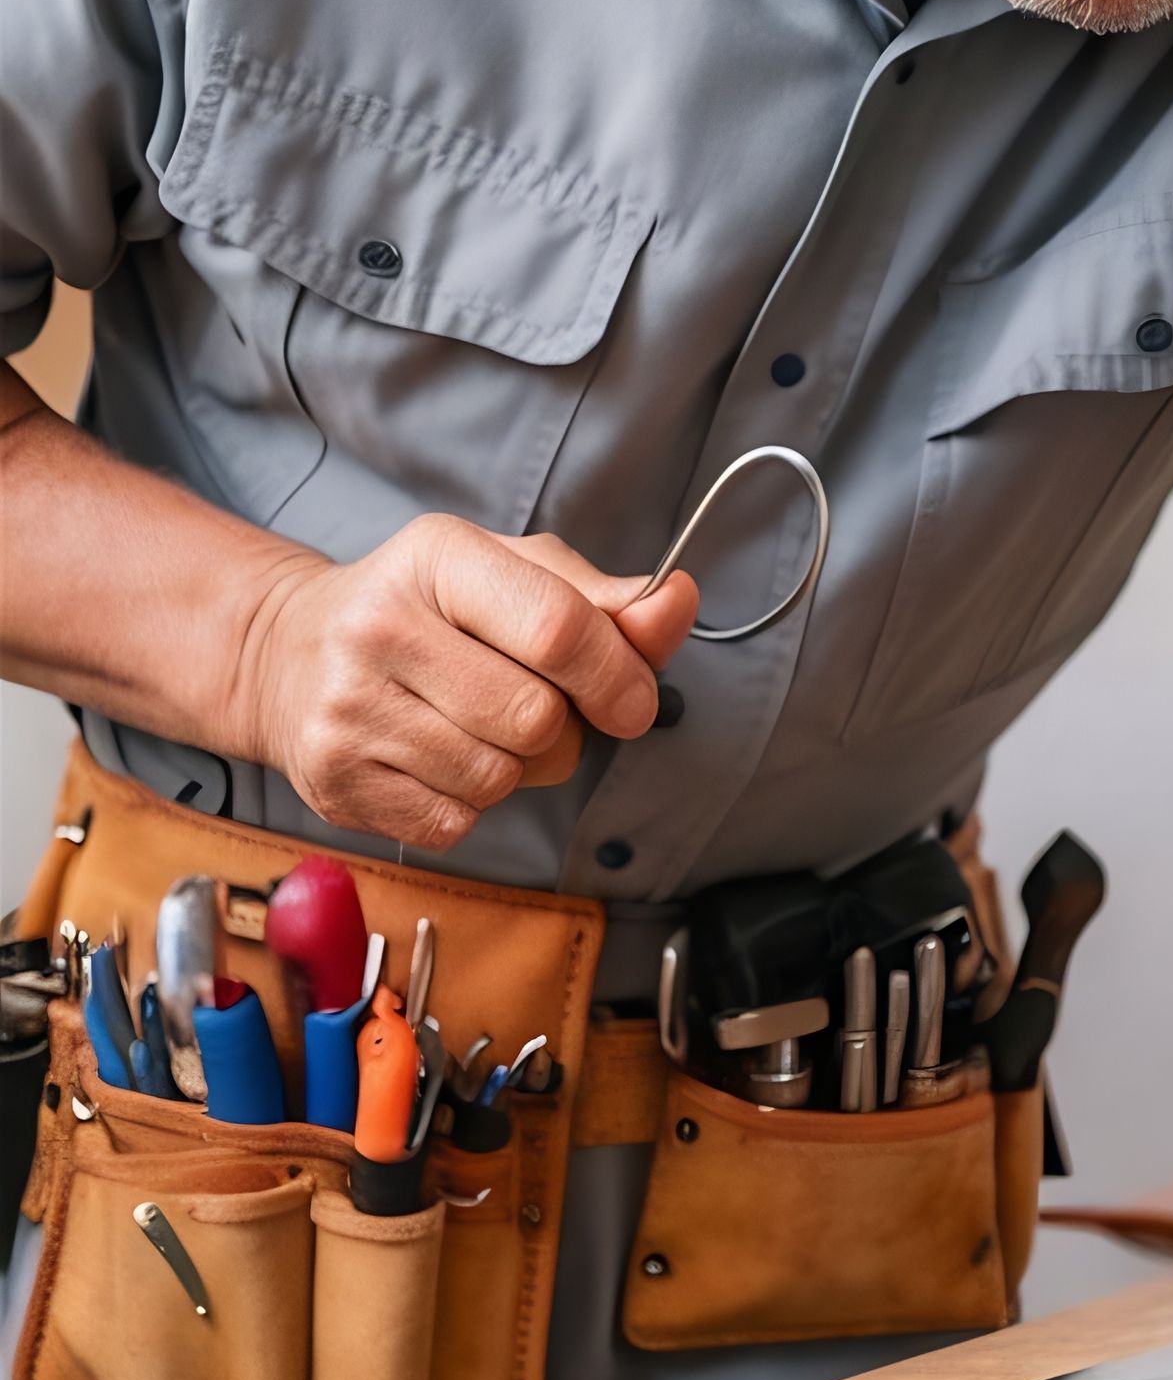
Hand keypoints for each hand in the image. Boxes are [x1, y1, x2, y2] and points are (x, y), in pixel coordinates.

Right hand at [234, 516, 697, 847]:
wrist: (288, 656)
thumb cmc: (427, 611)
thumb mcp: (510, 576)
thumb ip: (604, 599)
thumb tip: (678, 600)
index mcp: (438, 558)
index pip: (558, 628)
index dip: (617, 676)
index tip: (632, 700)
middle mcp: (380, 627)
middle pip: (537, 719)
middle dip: (561, 728)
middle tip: (531, 708)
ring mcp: (349, 708)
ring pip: (500, 777)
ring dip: (515, 768)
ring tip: (477, 729)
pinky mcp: (335, 781)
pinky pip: (456, 821)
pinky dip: (468, 802)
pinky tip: (437, 758)